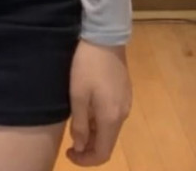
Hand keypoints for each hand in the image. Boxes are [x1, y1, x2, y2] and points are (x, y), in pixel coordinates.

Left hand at [66, 40, 132, 165]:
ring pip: (110, 129)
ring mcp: (126, 103)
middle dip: (89, 148)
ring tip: (76, 123)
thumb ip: (80, 124)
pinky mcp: (125, 92)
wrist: (105, 36)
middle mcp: (122, 115)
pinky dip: (100, 121)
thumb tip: (80, 148)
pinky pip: (113, 116)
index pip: (102, 153)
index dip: (86, 160)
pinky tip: (88, 109)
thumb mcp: (77, 95)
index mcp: (111, 118)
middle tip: (70, 141)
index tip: (69, 154)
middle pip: (107, 142)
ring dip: (94, 134)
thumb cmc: (87, 65)